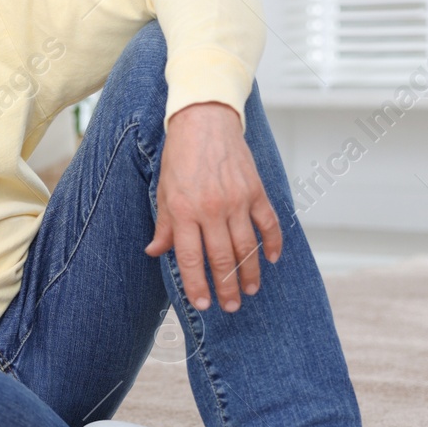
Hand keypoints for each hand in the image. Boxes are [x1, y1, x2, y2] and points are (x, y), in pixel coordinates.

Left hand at [145, 101, 281, 311]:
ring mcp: (237, 200)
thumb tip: (155, 252)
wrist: (204, 120)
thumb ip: (165, 224)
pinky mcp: (256, 190)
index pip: (191, 258)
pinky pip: (268, 223)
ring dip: (250, 274)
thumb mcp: (164, 190)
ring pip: (247, 247)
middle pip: (222, 258)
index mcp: (184, 211)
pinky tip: (271, 260)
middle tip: (231, 307)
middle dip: (226, 288)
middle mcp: (211, 208)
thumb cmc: (180, 156)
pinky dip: (272, 244)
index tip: (202, 304)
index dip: (197, 285)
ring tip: (250, 290)